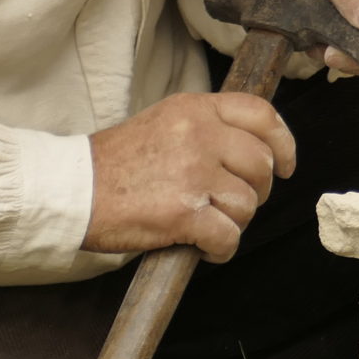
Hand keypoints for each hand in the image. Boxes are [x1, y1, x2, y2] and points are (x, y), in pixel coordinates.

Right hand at [84, 92, 296, 261]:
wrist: (72, 191)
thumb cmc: (113, 165)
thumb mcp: (162, 124)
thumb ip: (204, 129)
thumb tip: (250, 153)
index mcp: (194, 109)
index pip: (261, 114)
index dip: (283, 143)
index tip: (285, 165)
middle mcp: (199, 135)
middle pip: (261, 165)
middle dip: (256, 192)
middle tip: (231, 203)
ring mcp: (192, 173)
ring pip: (247, 204)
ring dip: (233, 222)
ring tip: (206, 224)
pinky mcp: (183, 213)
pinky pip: (228, 237)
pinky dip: (220, 249)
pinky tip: (203, 247)